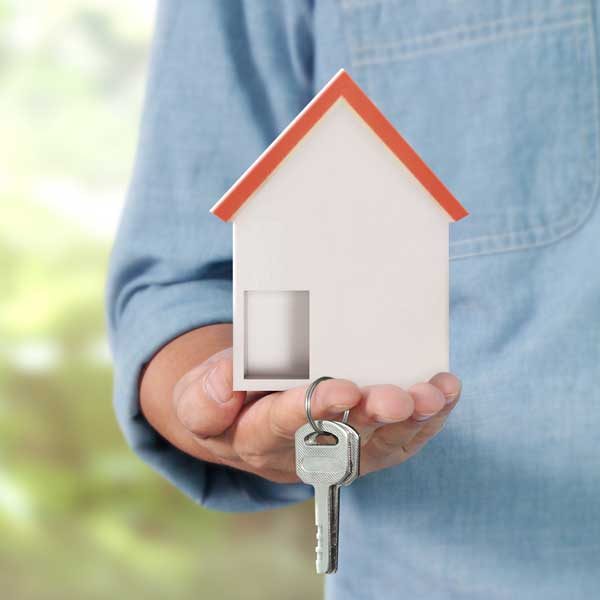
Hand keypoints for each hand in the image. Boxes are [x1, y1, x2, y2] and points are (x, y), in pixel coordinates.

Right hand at [140, 325, 461, 483]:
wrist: (244, 418)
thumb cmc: (223, 401)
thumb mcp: (195, 396)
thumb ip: (204, 395)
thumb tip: (228, 385)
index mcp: (255, 438)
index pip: (282, 427)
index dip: (311, 410)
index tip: (339, 388)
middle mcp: (303, 454)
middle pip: (342, 442)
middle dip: (373, 418)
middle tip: (396, 397)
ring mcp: (340, 453)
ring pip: (381, 443)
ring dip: (411, 419)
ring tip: (434, 394)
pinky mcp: (366, 446)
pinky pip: (402, 439)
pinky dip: (427, 418)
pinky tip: (444, 391)